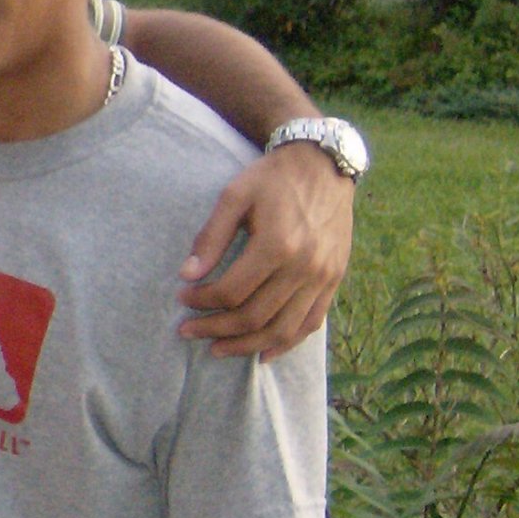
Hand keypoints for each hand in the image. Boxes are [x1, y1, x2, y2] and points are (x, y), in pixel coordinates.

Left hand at [177, 143, 352, 359]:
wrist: (324, 164)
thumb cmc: (272, 177)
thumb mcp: (233, 196)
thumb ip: (210, 237)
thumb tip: (186, 275)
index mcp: (278, 245)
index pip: (231, 292)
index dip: (202, 302)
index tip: (183, 299)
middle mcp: (305, 267)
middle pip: (255, 317)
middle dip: (216, 329)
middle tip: (188, 331)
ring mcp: (324, 277)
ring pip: (283, 329)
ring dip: (247, 345)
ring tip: (218, 349)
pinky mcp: (335, 279)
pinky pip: (311, 322)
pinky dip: (287, 343)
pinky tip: (263, 353)